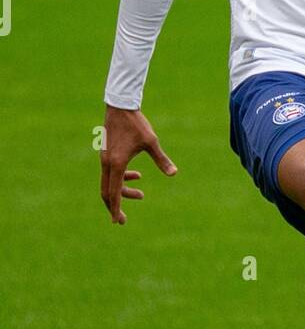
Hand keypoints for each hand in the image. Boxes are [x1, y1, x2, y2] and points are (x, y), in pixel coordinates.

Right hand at [100, 106, 176, 223]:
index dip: (116, 208)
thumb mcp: (151, 142)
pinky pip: (112, 173)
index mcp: (117, 164)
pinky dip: (122, 178)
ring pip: (110, 183)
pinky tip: (138, 175)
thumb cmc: (136, 124)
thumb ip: (161, 159)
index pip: (114, 192)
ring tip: (142, 194)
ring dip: (124, 191)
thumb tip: (174, 174)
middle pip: (107, 192)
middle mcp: (107, 163)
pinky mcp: (107, 154)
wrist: (120, 106)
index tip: (119, 221)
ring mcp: (105, 159)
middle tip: (123, 220)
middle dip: (115, 206)